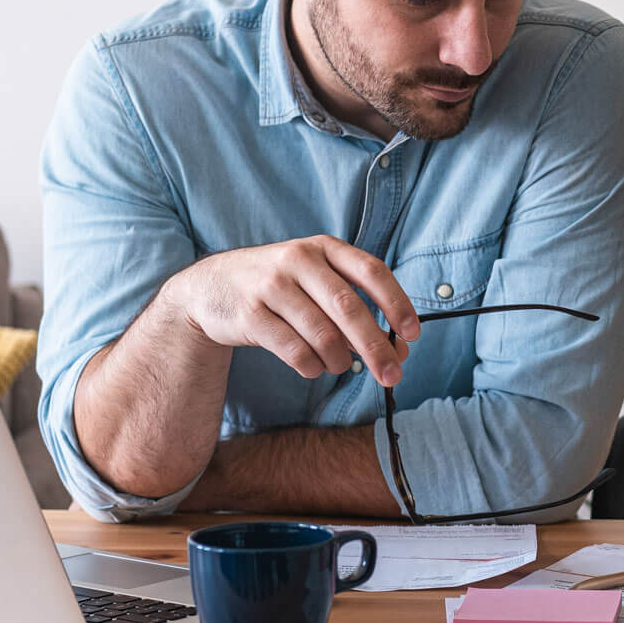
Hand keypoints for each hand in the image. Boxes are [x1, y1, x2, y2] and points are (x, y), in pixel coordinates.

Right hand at [162, 235, 421, 384]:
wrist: (210, 287)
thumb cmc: (279, 287)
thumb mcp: (315, 280)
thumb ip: (355, 308)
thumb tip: (400, 350)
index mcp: (323, 247)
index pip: (371, 271)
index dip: (397, 303)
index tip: (413, 334)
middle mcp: (298, 260)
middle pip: (349, 308)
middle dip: (376, 347)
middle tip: (393, 375)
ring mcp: (271, 286)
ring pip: (322, 334)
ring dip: (340, 360)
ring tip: (340, 365)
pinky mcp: (249, 315)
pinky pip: (294, 351)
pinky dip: (311, 366)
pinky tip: (312, 366)